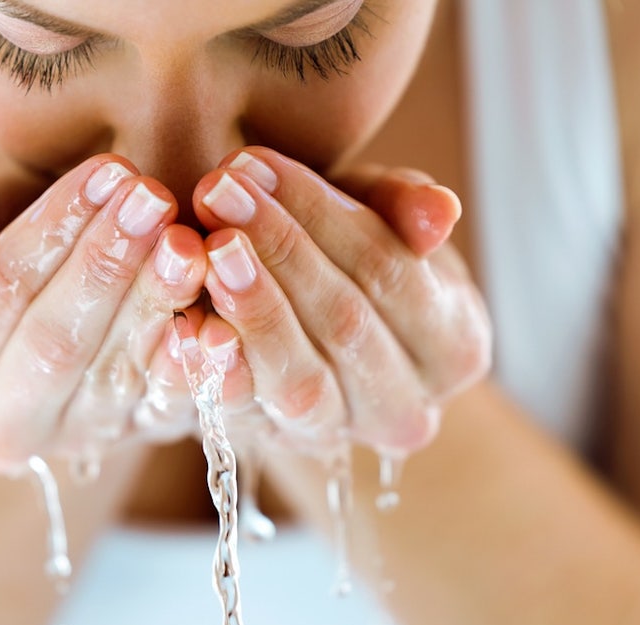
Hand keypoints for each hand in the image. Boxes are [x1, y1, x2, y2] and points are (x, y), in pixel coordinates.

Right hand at [0, 156, 207, 472]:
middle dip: (105, 266)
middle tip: (153, 199)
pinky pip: (172, 407)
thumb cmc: (2, 236)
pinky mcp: (143, 437)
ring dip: (157, 303)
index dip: (48, 234)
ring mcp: (75, 440)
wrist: (65, 287)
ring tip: (189, 240)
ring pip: (115, 375)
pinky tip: (218, 318)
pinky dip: (198, 366)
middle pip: (54, 345)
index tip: (102, 172)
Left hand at [189, 147, 492, 456]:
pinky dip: (214, 370)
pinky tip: (185, 324)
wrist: (307, 330)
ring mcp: (337, 437)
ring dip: (251, 309)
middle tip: (217, 192)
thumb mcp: (381, 217)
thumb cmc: (350, 256)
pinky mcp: (272, 446)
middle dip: (278, 250)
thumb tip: (439, 212)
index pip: (392, 272)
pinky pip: (244, 417)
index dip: (322, 215)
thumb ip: (405, 206)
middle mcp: (406, 410)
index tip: (256, 163)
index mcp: (454, 347)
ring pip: (300, 381)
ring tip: (206, 248)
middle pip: (345, 325)